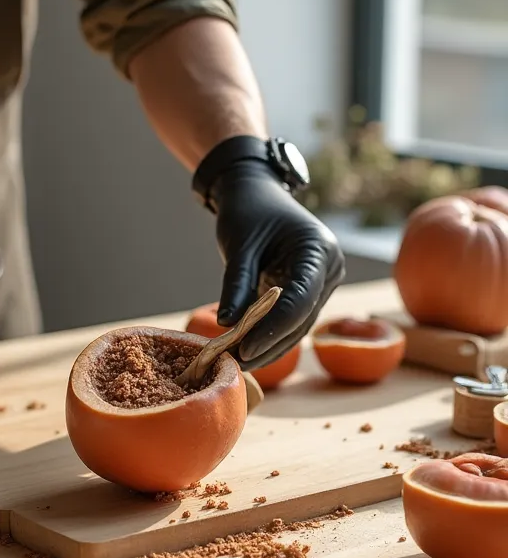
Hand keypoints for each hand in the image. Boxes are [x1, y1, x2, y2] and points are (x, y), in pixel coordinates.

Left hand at [211, 159, 344, 368]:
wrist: (256, 193)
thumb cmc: (248, 211)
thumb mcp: (239, 245)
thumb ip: (237, 285)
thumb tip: (228, 326)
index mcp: (319, 250)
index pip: (299, 300)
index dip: (272, 328)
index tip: (243, 348)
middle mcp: (329, 269)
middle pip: (300, 319)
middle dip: (267, 343)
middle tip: (233, 364)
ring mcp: (323, 283)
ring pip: (297, 327)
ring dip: (268, 347)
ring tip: (235, 364)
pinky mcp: (310, 293)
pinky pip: (291, 322)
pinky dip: (269, 337)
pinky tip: (245, 353)